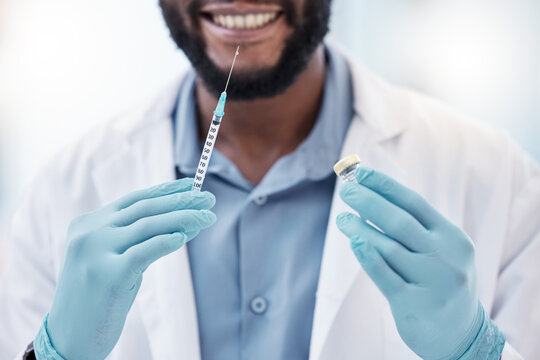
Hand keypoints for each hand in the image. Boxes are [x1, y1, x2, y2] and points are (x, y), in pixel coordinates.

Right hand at [46, 178, 215, 359]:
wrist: (69, 337)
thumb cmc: (98, 298)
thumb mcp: (114, 259)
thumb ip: (139, 239)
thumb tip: (185, 224)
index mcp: (88, 224)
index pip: (135, 200)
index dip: (166, 191)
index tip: (191, 185)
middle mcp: (90, 233)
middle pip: (145, 209)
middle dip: (181, 201)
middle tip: (209, 198)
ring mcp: (96, 252)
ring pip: (148, 225)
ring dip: (183, 218)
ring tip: (207, 217)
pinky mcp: (107, 275)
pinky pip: (145, 251)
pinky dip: (166, 241)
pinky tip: (184, 237)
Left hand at [337, 168, 483, 359]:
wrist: (460, 333)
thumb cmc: (440, 280)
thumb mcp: (439, 250)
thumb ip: (412, 227)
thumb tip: (369, 196)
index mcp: (451, 237)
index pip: (413, 202)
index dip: (384, 185)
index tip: (360, 173)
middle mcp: (445, 257)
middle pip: (399, 221)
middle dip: (368, 202)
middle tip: (346, 191)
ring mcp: (432, 281)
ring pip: (389, 247)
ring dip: (361, 228)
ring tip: (342, 219)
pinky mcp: (415, 304)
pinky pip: (385, 276)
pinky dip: (368, 257)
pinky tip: (354, 241)